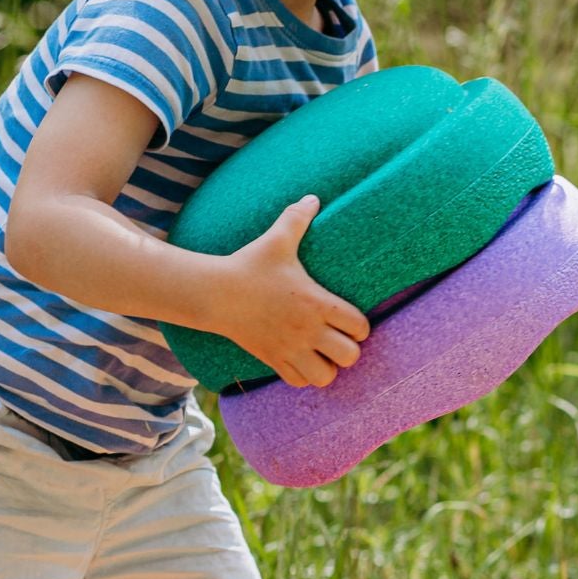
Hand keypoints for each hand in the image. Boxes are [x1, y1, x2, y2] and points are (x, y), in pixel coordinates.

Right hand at [218, 195, 368, 386]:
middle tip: (339, 340)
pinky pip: (298, 382)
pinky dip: (304, 376)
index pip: (359, 327)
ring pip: (325, 377)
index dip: (361, 327)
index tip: (351, 320)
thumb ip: (298, 218)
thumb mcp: (276, 239)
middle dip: (349, 351)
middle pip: (350, 356)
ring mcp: (290, 348)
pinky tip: (301, 361)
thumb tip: (313, 197)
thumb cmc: (250, 265)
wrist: (215, 293)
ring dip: (328, 368)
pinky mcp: (272, 359)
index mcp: (317, 302)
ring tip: (322, 355)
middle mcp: (308, 329)